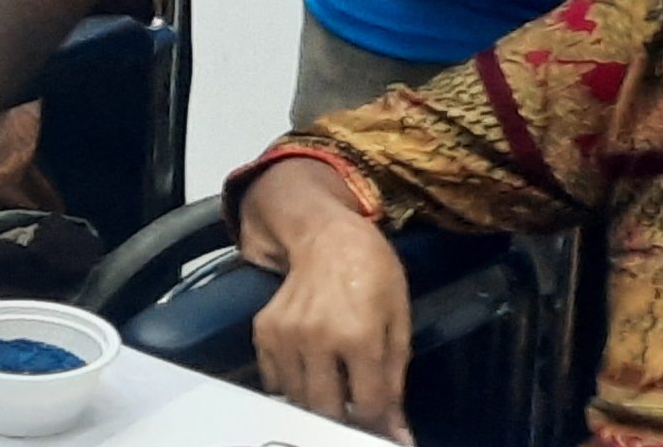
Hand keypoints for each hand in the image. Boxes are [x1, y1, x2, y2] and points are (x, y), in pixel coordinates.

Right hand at [249, 213, 413, 442]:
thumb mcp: (398, 323)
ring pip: (298, 399)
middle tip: (356, 404)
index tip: (383, 424)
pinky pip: (274, 379)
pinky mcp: (264, 331)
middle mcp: (317, 339)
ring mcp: (285, 335)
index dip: (378, 421)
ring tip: (335, 384)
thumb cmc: (372, 273)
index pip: (366, 406)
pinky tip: (311, 367)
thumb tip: (398, 431)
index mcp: (359, 336)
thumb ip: (395, 381)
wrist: (325, 236)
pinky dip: (292, 384)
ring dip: (318, 401)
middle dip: (346, 415)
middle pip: (327, 409)